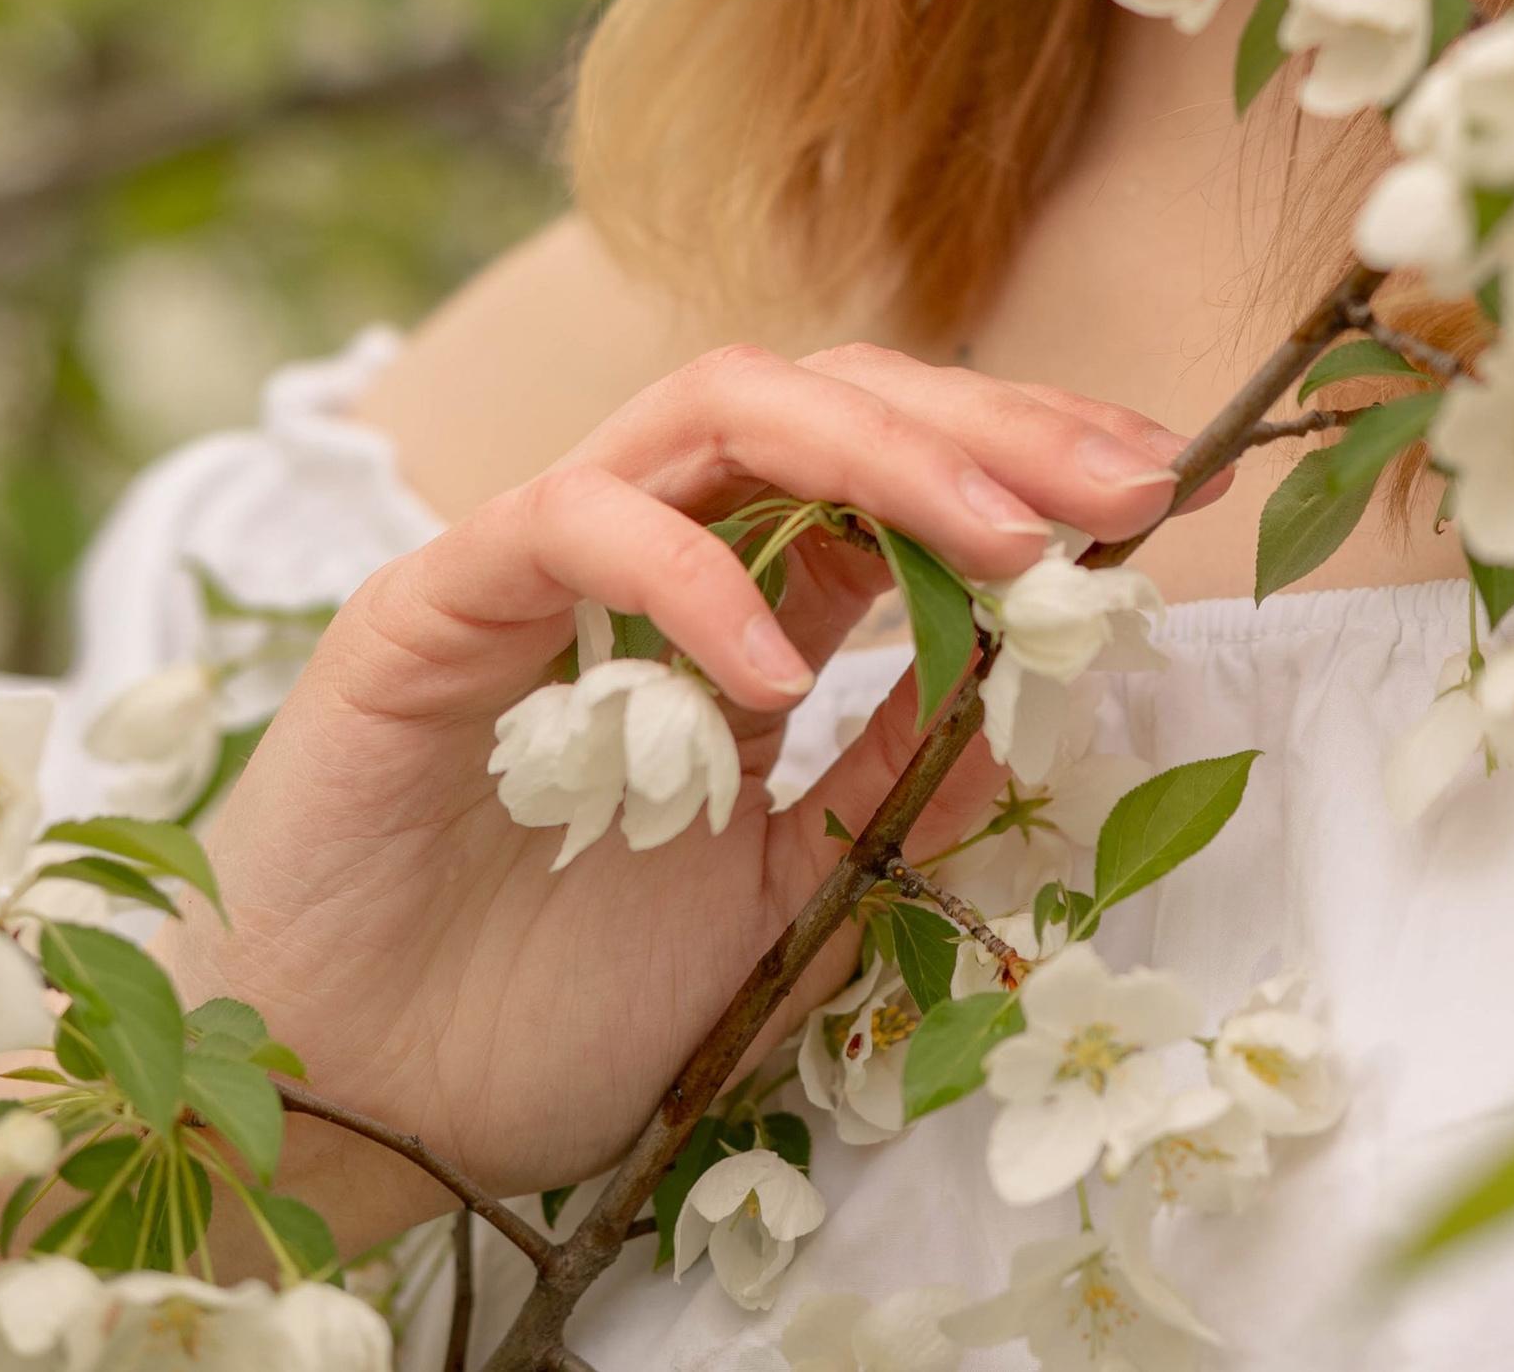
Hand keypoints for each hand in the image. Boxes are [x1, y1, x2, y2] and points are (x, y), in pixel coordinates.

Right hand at [162, 344, 1188, 1246]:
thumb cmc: (536, 999)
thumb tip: (1035, 691)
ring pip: (721, 412)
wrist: (345, 1107)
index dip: (1032, 460)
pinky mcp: (434, 603)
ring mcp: (539, 557)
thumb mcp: (776, 893)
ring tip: (1007, 534)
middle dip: (995, 428)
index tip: (1169, 486)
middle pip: (835, 406)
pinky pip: (575, 525)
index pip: (897, 472)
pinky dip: (690, 575)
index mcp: (736, 607)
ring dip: (884, 453)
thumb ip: (887, 783)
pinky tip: (780, 666)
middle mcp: (650, 549)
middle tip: (1129, 479)